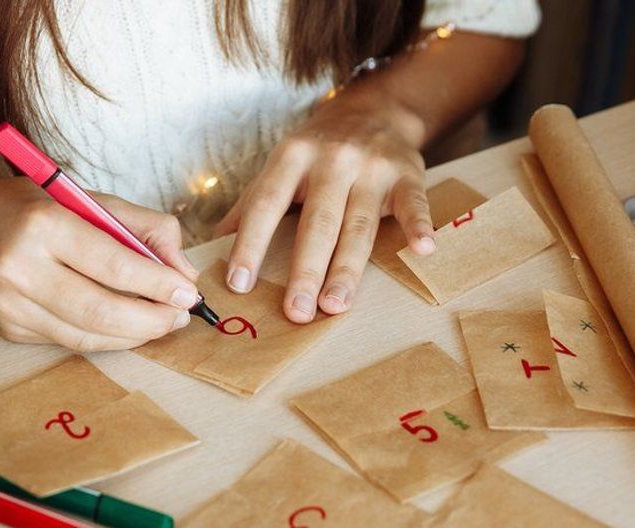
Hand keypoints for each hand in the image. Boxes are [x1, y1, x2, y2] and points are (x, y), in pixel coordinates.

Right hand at [0, 177, 199, 350]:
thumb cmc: (37, 207)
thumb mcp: (91, 199)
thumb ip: (145, 228)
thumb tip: (184, 272)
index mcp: (43, 225)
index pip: (112, 264)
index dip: (156, 284)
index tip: (187, 292)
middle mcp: (20, 268)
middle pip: (100, 310)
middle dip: (151, 319)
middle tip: (181, 316)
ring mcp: (9, 305)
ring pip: (86, 336)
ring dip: (134, 335)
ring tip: (162, 323)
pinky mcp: (8, 329)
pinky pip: (69, 342)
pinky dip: (107, 338)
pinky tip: (128, 327)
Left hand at [215, 97, 434, 322]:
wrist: (376, 108)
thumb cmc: (320, 148)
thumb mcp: (281, 164)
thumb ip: (251, 203)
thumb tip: (211, 245)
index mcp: (292, 157)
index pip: (266, 205)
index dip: (251, 244)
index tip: (239, 283)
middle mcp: (332, 160)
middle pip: (317, 223)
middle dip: (305, 270)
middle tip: (296, 312)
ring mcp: (372, 166)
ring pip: (359, 225)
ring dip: (348, 269)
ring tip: (336, 305)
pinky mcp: (407, 173)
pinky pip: (414, 203)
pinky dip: (419, 225)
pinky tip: (423, 250)